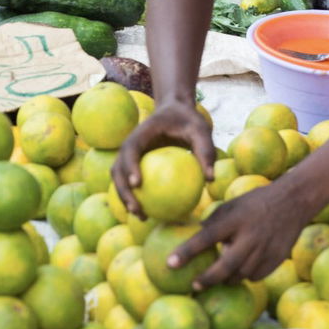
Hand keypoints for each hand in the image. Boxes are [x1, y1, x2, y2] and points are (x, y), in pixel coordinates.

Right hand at [112, 101, 216, 217]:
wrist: (175, 111)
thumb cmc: (189, 120)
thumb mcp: (201, 130)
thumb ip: (205, 150)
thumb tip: (211, 179)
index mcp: (141, 133)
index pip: (130, 150)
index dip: (129, 166)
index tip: (137, 184)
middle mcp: (130, 145)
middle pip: (117, 170)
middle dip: (123, 191)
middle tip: (138, 209)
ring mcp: (129, 156)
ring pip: (119, 180)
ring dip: (125, 199)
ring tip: (142, 217)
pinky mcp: (134, 164)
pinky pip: (130, 182)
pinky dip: (136, 197)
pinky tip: (151, 213)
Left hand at [166, 181, 304, 288]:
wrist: (295, 200)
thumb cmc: (256, 202)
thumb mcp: (233, 204)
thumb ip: (213, 221)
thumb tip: (192, 238)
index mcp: (236, 219)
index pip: (206, 238)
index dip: (186, 252)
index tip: (170, 264)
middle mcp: (251, 235)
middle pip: (225, 267)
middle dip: (208, 279)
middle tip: (195, 285)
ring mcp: (266, 248)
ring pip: (241, 275)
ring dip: (228, 278)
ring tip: (220, 276)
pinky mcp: (277, 257)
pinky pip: (256, 275)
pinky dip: (246, 275)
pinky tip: (243, 268)